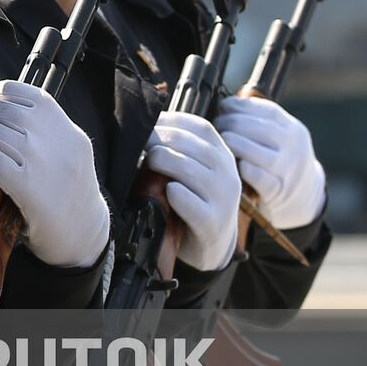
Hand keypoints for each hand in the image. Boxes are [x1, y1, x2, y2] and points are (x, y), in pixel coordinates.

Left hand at [0, 80, 109, 267]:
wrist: (84, 233)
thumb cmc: (69, 192)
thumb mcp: (70, 151)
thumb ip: (46, 128)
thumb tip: (2, 102)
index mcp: (68, 130)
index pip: (28, 94)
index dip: (0, 91)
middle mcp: (58, 142)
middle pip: (7, 111)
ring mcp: (43, 164)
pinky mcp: (27, 188)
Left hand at [144, 112, 240, 270]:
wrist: (213, 243)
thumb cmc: (196, 198)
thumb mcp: (195, 169)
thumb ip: (179, 148)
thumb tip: (144, 123)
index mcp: (222, 154)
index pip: (199, 127)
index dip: (170, 121)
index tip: (147, 123)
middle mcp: (227, 173)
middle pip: (190, 144)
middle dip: (158, 140)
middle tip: (139, 145)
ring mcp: (222, 198)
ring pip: (188, 169)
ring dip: (162, 162)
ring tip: (147, 164)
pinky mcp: (211, 222)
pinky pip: (187, 201)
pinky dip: (173, 193)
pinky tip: (166, 191)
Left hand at [215, 96, 325, 229]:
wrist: (305, 197)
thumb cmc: (281, 160)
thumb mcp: (280, 138)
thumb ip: (260, 121)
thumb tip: (228, 102)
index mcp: (293, 130)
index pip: (267, 110)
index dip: (241, 106)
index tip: (224, 106)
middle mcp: (294, 147)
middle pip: (257, 128)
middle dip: (230, 123)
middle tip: (216, 125)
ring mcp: (287, 169)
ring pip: (254, 150)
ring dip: (231, 143)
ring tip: (218, 142)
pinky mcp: (277, 189)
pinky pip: (255, 175)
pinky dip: (240, 167)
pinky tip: (230, 163)